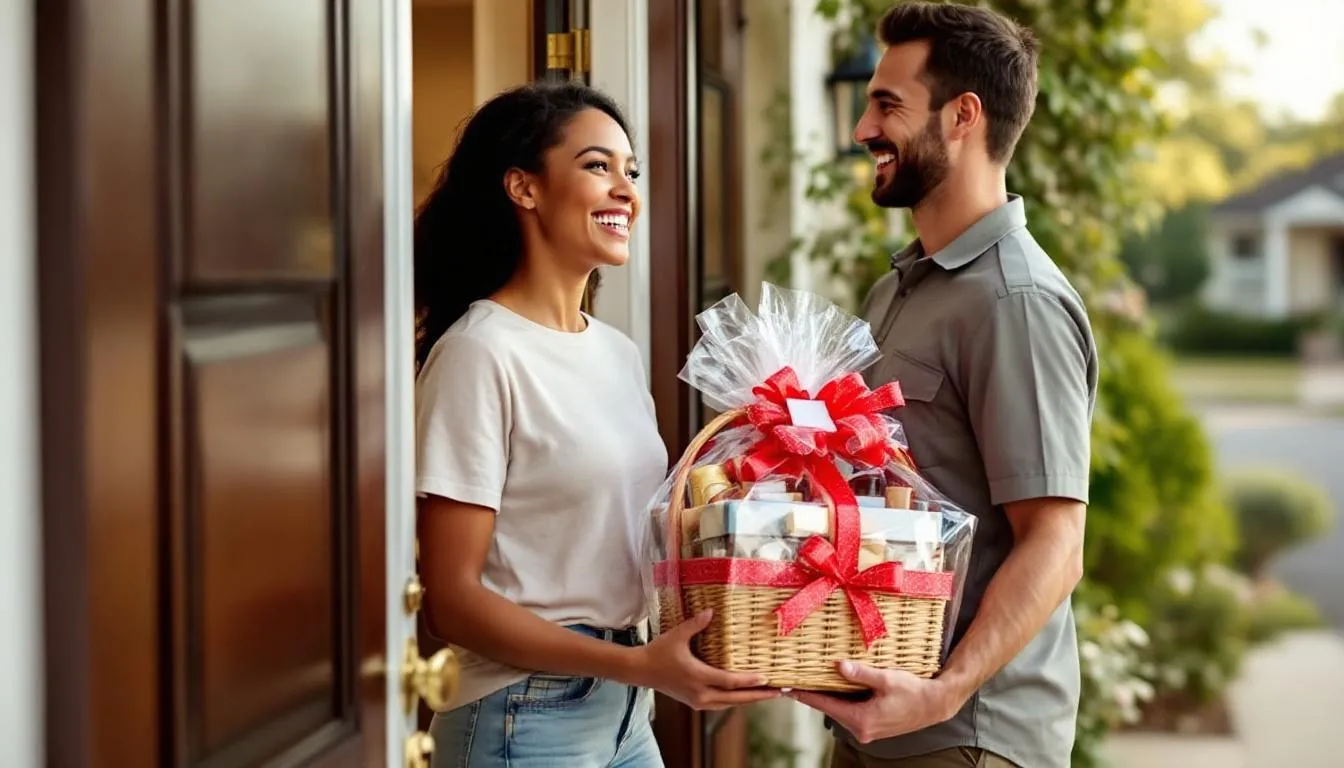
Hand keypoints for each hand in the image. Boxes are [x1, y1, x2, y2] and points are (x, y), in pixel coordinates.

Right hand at [632, 610, 780, 709]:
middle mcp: (700, 694)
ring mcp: (697, 701)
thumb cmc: (659, 652)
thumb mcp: (677, 635)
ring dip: (748, 699)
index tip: (766, 678)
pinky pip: (721, 704)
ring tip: (766, 694)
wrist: (641, 671)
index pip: (729, 682)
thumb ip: (696, 624)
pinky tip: (745, 694)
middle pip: (735, 699)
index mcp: (697, 677)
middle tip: (778, 692)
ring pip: (729, 704)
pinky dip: (735, 700)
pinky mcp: (695, 703)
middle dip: (758, 696)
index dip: (749, 681)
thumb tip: (712, 611)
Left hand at [788, 662, 963, 743]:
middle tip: (794, 682)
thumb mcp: (886, 679)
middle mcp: (862, 729)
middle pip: (830, 709)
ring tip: (810, 683)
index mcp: (862, 719)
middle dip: (813, 696)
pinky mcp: (873, 726)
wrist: (934, 705)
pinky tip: (834, 688)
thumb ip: (862, 674)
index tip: (788, 688)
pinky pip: (850, 712)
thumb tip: (839, 666)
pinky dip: (840, 701)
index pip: (826, 705)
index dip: (806, 695)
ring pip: (839, 711)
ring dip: (827, 698)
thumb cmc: (913, 691)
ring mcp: (867, 730)